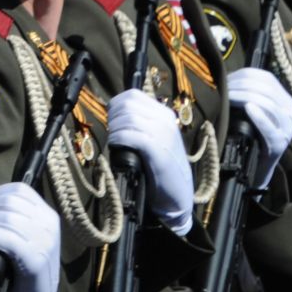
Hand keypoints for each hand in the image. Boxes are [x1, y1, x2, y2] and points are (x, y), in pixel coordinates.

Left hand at [0, 182, 61, 291]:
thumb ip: (17, 218)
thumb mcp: (27, 236)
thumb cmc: (26, 267)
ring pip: (6, 217)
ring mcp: (44, 242)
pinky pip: (5, 237)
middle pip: (9, 201)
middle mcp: (49, 225)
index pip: (20, 189)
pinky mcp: (34, 260)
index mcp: (48, 215)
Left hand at [106, 90, 193, 233]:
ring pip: (128, 118)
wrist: (177, 196)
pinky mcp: (159, 153)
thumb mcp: (154, 139)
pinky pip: (131, 136)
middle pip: (127, 104)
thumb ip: (140, 124)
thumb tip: (115, 113)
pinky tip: (117, 147)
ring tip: (116, 142)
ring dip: (115, 130)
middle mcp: (166, 122)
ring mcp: (164, 137)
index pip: (132, 95)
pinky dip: (118, 139)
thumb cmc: (160, 169)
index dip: (116, 105)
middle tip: (114, 134)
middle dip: (113, 117)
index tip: (113, 121)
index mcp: (165, 116)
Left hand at [226, 67, 291, 188]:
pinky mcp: (279, 142)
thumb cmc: (252, 132)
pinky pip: (270, 126)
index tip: (225, 78)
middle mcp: (289, 109)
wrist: (258, 163)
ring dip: (245, 97)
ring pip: (269, 104)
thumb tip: (224, 77)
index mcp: (283, 98)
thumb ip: (246, 94)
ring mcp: (287, 127)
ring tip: (228, 96)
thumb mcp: (252, 110)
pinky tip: (248, 108)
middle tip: (223, 88)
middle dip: (241, 85)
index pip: (266, 77)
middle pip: (266, 88)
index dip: (243, 74)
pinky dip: (259, 116)